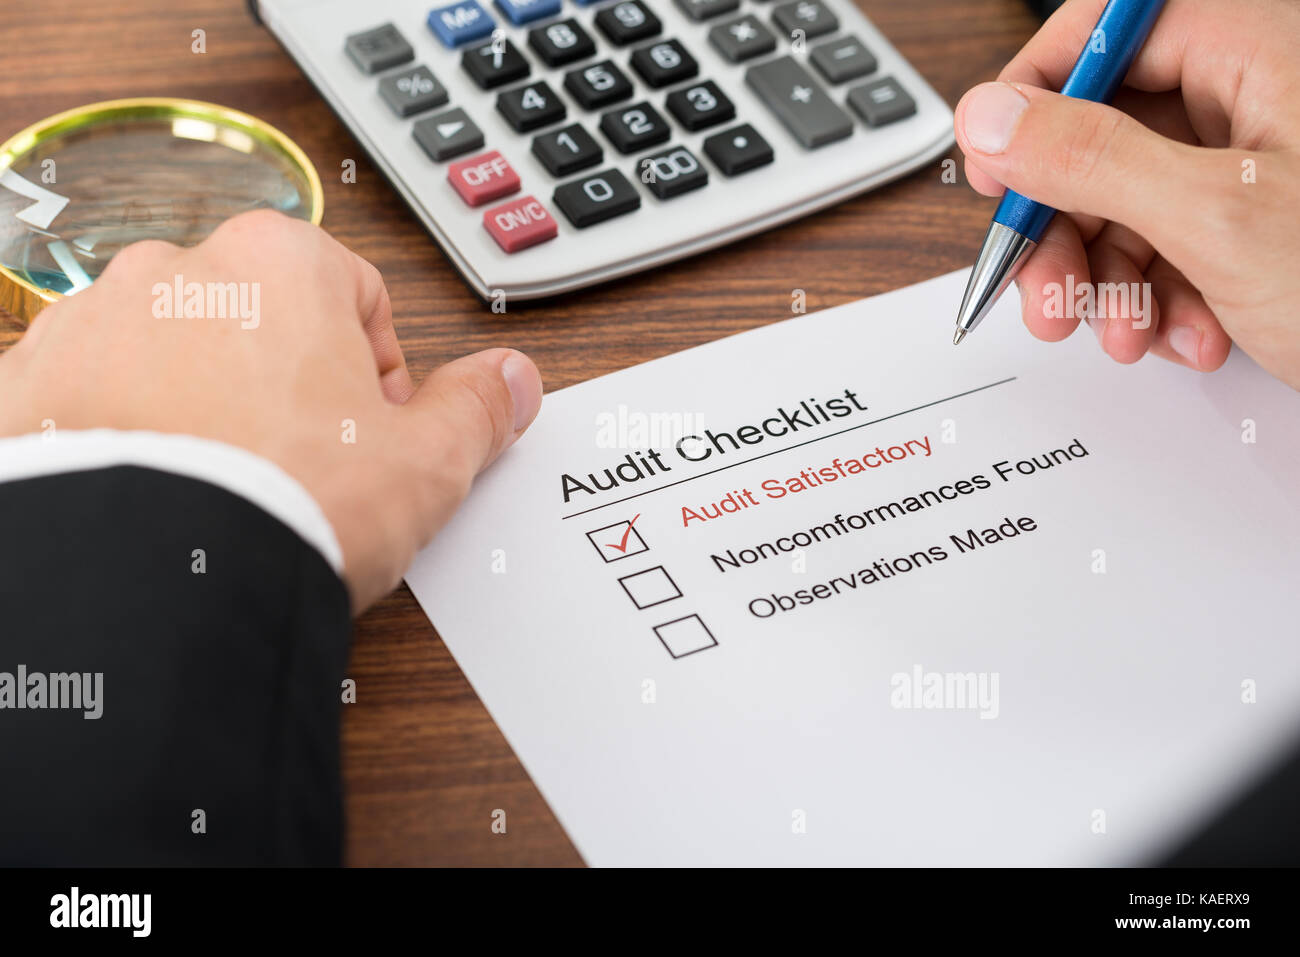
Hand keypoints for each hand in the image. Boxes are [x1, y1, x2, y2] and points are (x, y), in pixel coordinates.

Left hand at [0, 210, 542, 609]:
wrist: (153, 577)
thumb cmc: (287, 503)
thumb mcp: (425, 463)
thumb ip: (476, 409)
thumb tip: (512, 380)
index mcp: (281, 262)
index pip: (358, 300)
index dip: (380, 377)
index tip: (371, 434)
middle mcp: (178, 269)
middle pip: (263, 320)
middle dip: (289, 385)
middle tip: (304, 466)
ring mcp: (93, 322)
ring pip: (176, 354)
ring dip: (206, 403)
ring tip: (227, 487)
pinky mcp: (30, 382)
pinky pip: (96, 395)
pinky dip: (127, 433)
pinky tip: (160, 493)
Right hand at [954, 0, 1299, 389]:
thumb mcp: (1217, 220)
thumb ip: (1090, 159)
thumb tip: (990, 119)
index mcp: (1260, 48)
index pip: (1105, 34)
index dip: (1033, 100)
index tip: (994, 165)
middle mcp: (1259, 95)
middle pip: (1105, 134)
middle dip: (1067, 227)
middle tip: (1045, 290)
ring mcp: (1261, 163)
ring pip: (1130, 201)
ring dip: (1112, 281)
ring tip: (1128, 333)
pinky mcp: (1262, 223)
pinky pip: (1172, 244)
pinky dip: (1161, 298)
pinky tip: (1186, 334)